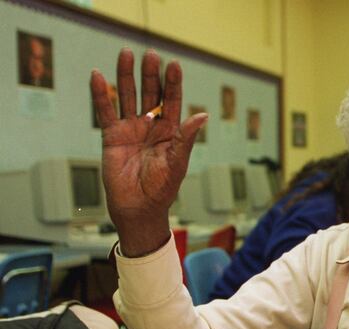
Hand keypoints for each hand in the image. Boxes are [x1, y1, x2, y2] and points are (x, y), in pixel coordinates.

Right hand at [90, 48, 206, 256]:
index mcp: (171, 131)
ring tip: (125, 54)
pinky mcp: (112, 136)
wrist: (138, 207)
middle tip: (151, 54)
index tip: (174, 64)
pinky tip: (98, 75)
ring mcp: (131, 129)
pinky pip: (105, 111)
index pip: (172, 101)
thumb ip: (186, 137)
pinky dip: (101, 94)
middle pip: (150, 93)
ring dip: (126, 76)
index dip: (173, 83)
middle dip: (151, 75)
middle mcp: (151, 126)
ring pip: (128, 96)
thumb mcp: (177, 162)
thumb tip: (203, 115)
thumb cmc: (162, 188)